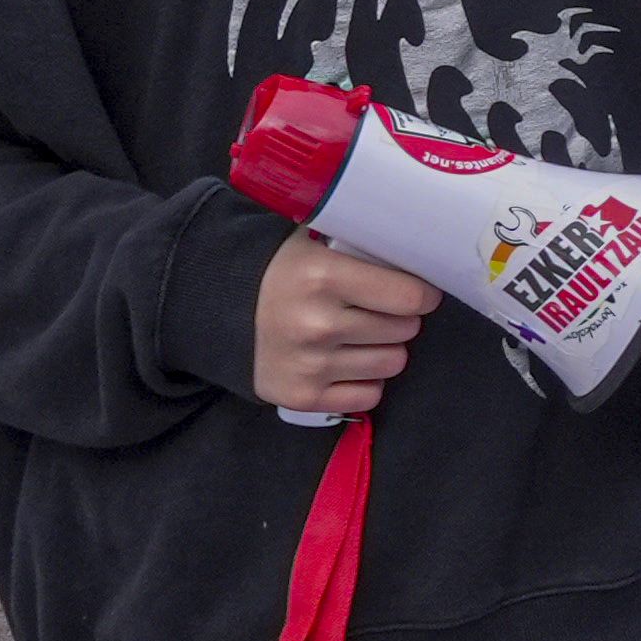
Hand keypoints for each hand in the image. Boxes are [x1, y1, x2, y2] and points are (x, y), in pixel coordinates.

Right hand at [252, 228, 438, 416]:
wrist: (217, 310)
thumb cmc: (279, 272)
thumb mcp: (314, 244)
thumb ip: (362, 250)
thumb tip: (418, 256)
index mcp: (322, 277)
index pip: (409, 296)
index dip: (422, 293)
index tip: (420, 292)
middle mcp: (318, 324)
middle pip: (405, 329)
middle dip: (400, 318)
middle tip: (380, 310)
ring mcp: (310, 365)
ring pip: (393, 363)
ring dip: (385, 348)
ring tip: (362, 334)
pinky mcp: (303, 396)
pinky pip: (369, 395)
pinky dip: (365, 380)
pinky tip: (346, 360)